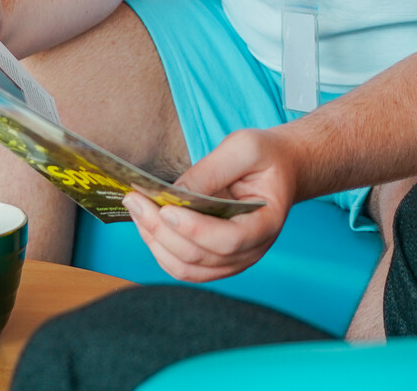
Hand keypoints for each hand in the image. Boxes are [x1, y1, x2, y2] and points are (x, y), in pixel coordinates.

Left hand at [124, 127, 297, 282]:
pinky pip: (183, 267)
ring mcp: (233, 261)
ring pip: (186, 268)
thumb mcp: (244, 148)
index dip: (194, 229)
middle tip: (135, 199)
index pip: (228, 240)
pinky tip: (146, 223)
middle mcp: (251, 251)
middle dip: (160, 230)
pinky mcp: (216, 260)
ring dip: (155, 242)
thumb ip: (211, 171)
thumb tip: (174, 194)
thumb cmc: (265, 157)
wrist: (281, 169)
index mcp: (266, 224)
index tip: (165, 208)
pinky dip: (160, 249)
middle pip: (199, 256)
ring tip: (136, 209)